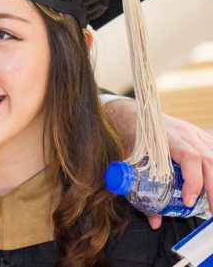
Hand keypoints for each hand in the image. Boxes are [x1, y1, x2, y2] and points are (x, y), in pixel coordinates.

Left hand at [105, 98, 212, 228]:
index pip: (189, 158)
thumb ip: (140, 190)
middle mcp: (185, 133)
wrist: (132, 113)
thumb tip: (154, 221)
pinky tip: (211, 180)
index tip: (189, 201)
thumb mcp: (130, 161)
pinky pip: (212, 150)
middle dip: (212, 188)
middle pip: (208, 160)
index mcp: (167, 137)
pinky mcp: (199, 135)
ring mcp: (194, 133)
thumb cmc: (131, 135)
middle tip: (211, 210)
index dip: (193, 181)